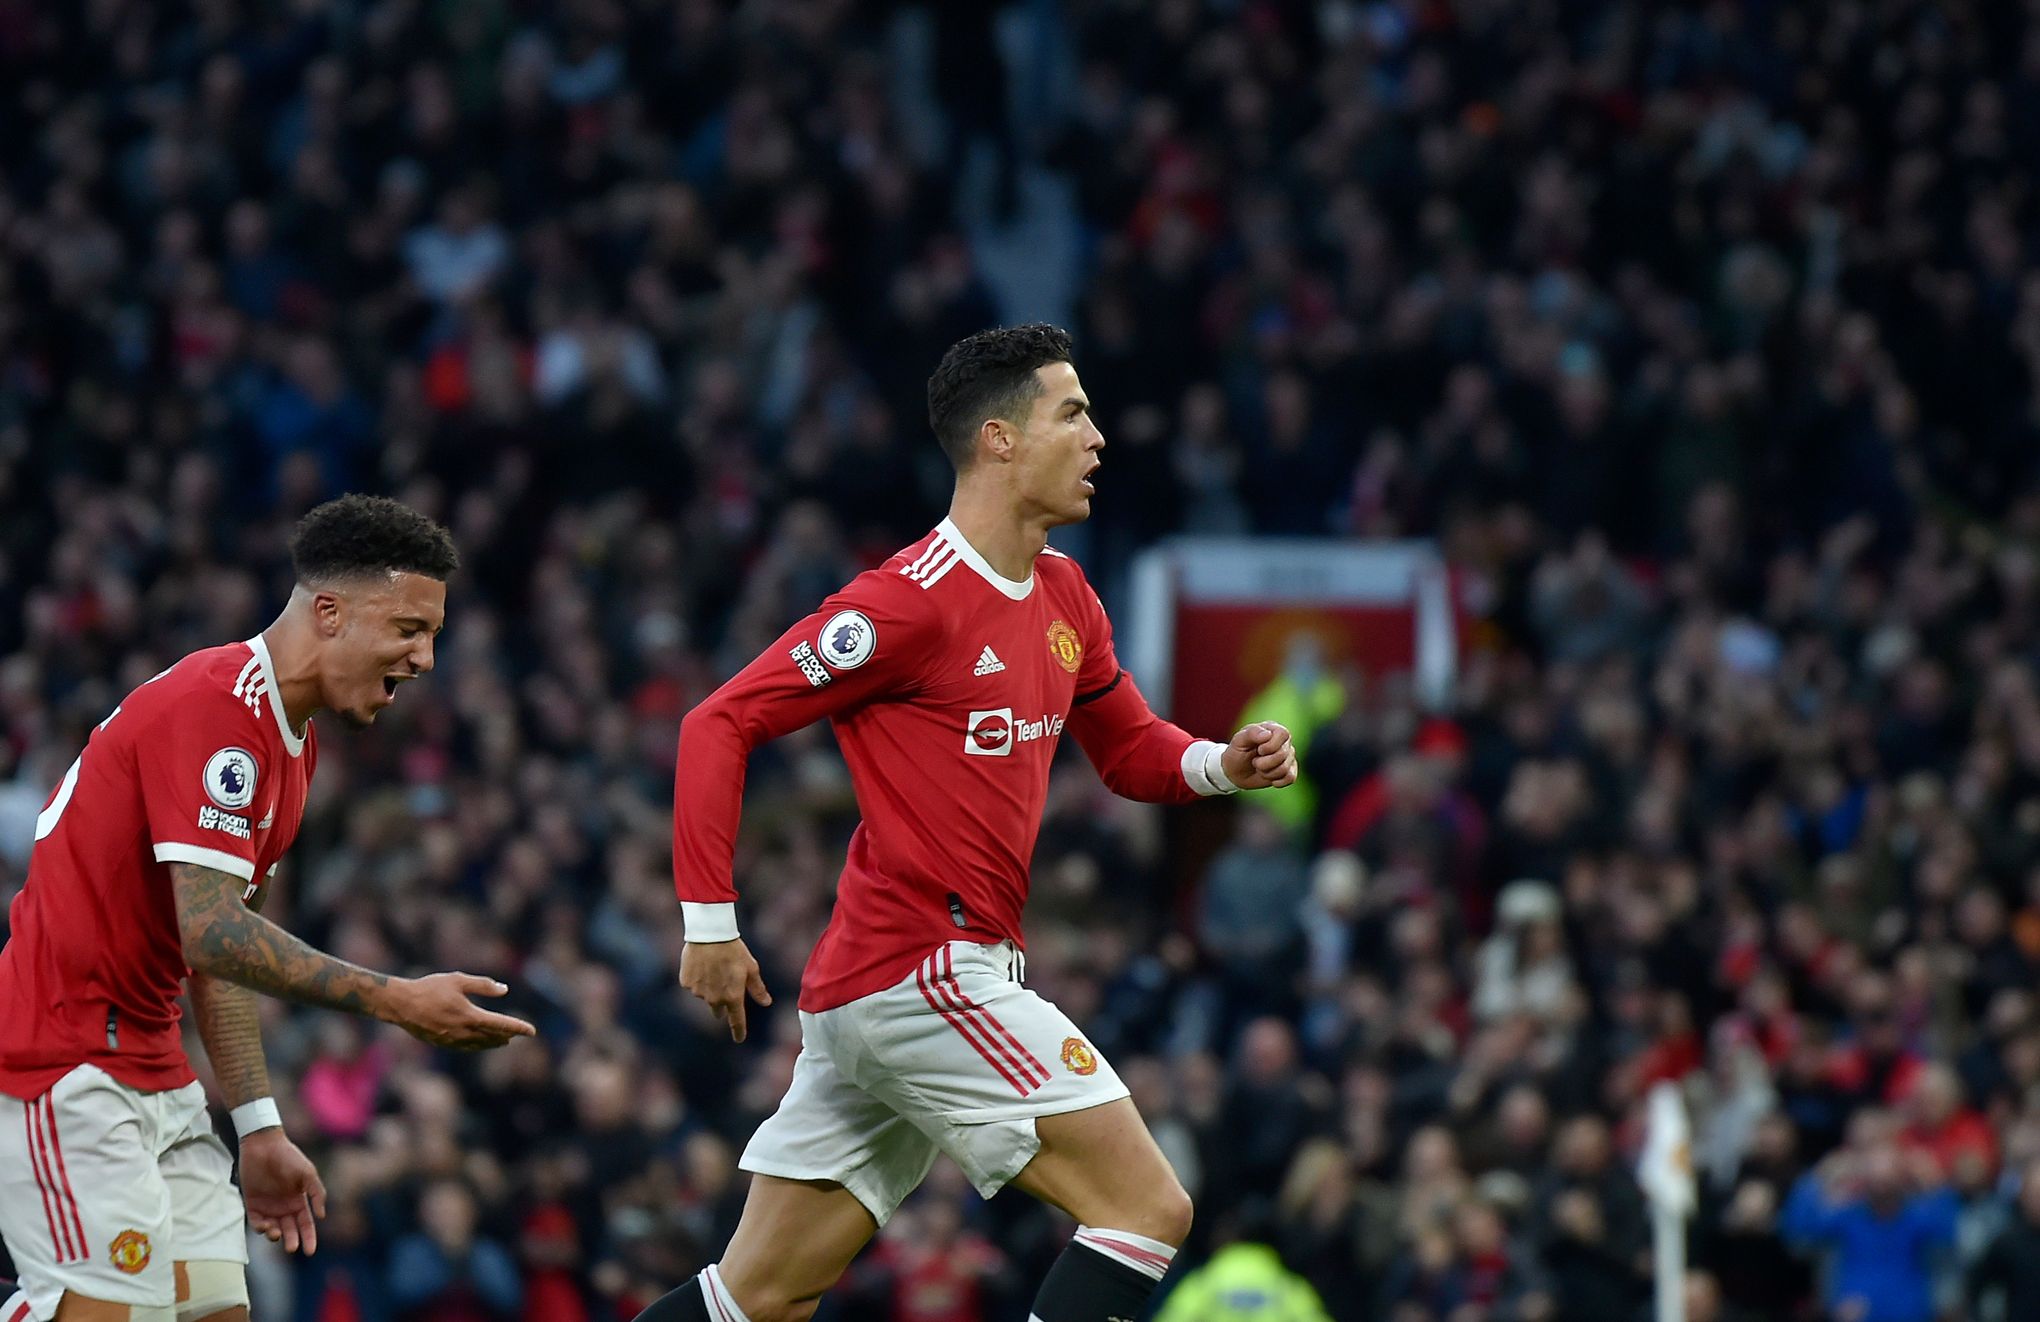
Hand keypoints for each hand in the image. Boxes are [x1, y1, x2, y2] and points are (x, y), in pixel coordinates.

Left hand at [239, 1128, 325, 1253]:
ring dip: (275, 1235)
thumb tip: (322, 1216)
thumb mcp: (308, 1173)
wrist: (264, 1145)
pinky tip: (265, 1226)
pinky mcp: (252, 1204)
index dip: (309, 1237)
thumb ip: (317, 1193)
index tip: (310, 1251)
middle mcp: (284, 1207)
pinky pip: (256, 1222)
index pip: (306, 1224)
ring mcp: (268, 1206)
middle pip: (290, 1230)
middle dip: (292, 1241)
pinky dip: (261, 1228)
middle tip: (292, 1248)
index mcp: (299, 1201)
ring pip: (273, 1229)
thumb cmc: (289, 1157)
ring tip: (276, 1233)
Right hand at [384, 973, 536, 1048]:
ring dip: (492, 1043)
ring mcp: (451, 1040)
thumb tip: (504, 990)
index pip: (501, 1025)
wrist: (400, 1004)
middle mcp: (463, 1031)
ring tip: (502, 1041)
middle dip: (506, 1036)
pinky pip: (464, 1047)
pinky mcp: (441, 1042)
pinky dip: (475, 1045)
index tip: (532, 1031)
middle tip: (517, 1035)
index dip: (518, 1028)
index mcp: (470, 1016)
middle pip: (491, 1037)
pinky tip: (477, 1042)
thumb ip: (483, 985)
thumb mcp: (458, 980)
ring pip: (478, 1045)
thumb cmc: (430, 988)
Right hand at [680, 938, 771, 1041]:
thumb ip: (757, 989)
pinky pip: (693, 985)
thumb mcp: (751, 968)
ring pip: (705, 995)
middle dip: (722, 1003)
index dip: (738, 1031)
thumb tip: (766, 1003)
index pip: (736, 1021)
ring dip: (710, 987)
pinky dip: (698, 979)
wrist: (709, 934)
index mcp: (732, 997)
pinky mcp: (686, 983)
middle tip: (725, 984)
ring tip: (714, 966)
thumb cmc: (734, 950)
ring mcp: (698, 992)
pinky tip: (701, 964)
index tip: (739, 1039)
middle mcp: (714, 999)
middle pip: (718, 1010)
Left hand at [1221, 722, 1297, 789]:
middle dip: (1264, 763)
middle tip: (1255, 762)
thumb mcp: (1238, 740)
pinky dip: (1277, 781)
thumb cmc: (1237, 752)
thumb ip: (1252, 733)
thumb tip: (1268, 734)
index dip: (1271, 746)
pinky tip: (1268, 777)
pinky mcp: (1290, 771)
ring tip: (1259, 768)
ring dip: (1267, 773)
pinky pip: (1290, 778)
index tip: (1258, 750)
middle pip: (1283, 754)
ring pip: (1285, 768)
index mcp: (1273, 729)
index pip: (1283, 734)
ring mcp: (1289, 756)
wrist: (1236, 772)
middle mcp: (1284, 742)